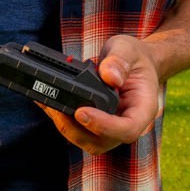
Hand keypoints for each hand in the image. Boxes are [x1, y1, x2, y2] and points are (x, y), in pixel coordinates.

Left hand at [38, 35, 162, 154]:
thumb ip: (120, 60)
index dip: (104, 126)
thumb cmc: (134, 57)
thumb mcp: (128, 49)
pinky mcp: (94, 123)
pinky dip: (59, 118)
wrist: (134, 62)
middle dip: (75, 129)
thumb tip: (109, 76)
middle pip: (102, 142)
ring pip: (86, 140)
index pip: (127, 129)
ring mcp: (110, 127)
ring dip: (64, 126)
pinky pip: (76, 129)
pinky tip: (46, 101)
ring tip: (48, 102)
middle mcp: (127, 123)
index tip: (82, 112)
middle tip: (55, 107)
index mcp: (143, 109)